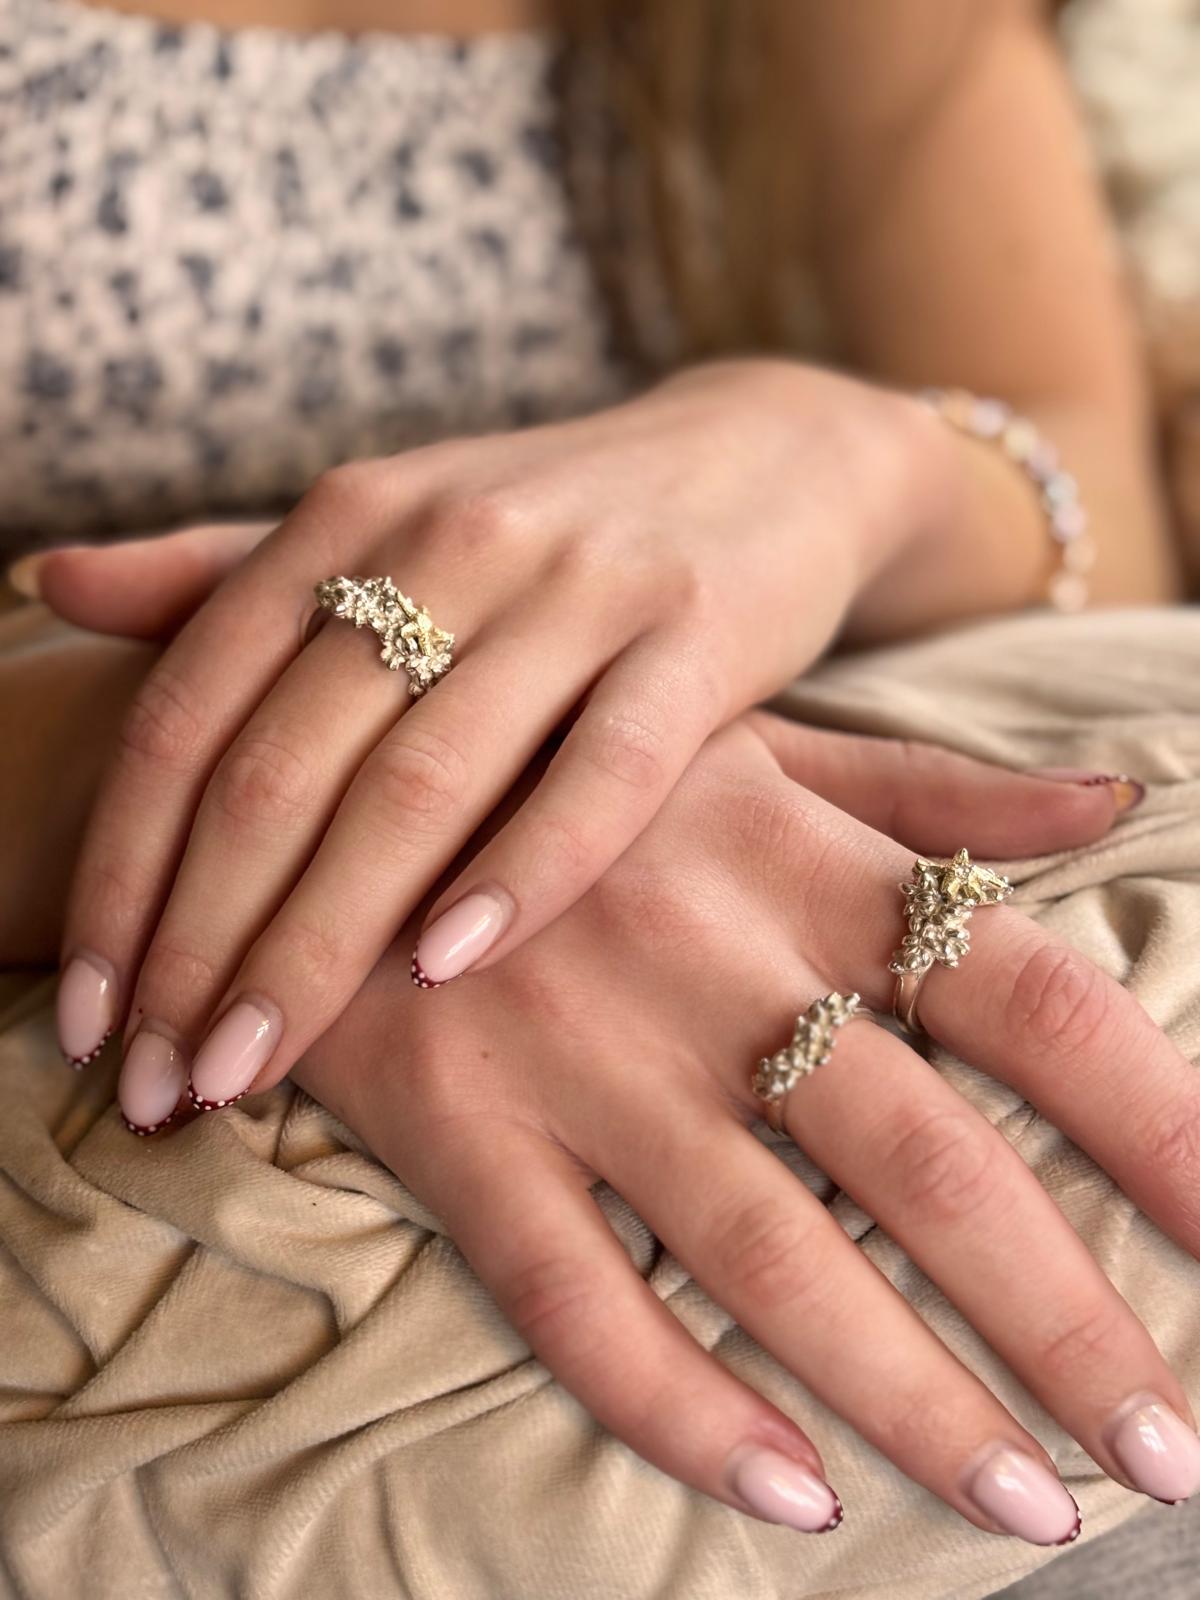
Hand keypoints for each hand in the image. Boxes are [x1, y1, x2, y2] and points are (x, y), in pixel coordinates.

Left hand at [51, 359, 945, 1087]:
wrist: (768, 462)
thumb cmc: (551, 525)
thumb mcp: (384, 524)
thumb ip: (223, 567)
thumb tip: (45, 582)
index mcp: (344, 519)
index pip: (189, 715)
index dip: (121, 872)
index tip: (87, 1015)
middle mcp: (443, 541)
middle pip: (282, 769)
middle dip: (201, 945)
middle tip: (157, 1085)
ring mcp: (576, 586)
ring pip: (418, 784)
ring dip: (320, 944)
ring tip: (252, 1070)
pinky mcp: (696, 637)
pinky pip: (600, 772)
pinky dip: (519, 874)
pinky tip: (446, 975)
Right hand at [110, 707, 1192, 1542]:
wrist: (326, 777)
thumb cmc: (569, 775)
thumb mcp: (749, 741)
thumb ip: (927, 790)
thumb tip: (1114, 799)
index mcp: (800, 857)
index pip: (1026, 995)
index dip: (1158, 1120)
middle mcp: (708, 957)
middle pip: (924, 1160)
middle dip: (1061, 1317)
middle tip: (1165, 1453)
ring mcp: (576, 1050)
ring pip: (767, 1253)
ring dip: (907, 1396)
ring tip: (1026, 1502)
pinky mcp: (458, 1123)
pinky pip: (572, 1292)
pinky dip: (678, 1403)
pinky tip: (786, 1496)